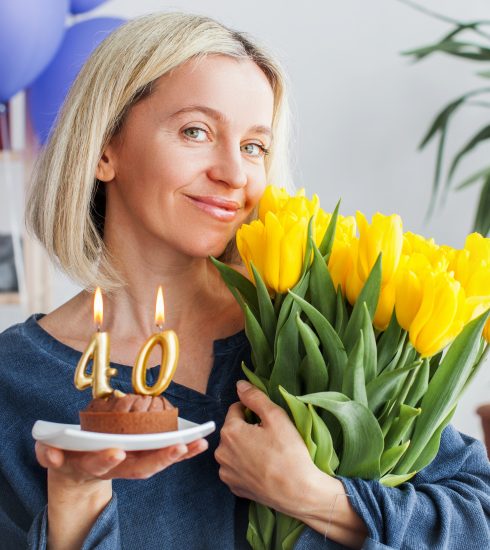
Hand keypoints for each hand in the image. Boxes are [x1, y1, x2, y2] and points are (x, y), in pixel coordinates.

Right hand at [36, 438, 207, 484]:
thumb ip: (50, 453)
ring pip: (154, 464)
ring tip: (194, 444)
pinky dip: (182, 453)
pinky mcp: (142, 459)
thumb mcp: (55, 453)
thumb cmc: (70, 454)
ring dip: (176, 455)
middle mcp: (116, 466)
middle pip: (138, 468)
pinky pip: (163, 457)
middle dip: (158, 459)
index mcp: (95, 464)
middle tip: (176, 447)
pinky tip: (199, 444)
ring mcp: (130, 464)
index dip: (107, 459)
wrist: (76, 468)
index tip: (116, 452)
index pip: (101, 464)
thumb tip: (53, 452)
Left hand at [215, 380, 327, 517]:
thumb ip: (255, 397)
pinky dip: (246, 465)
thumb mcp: (276, 417)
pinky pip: (237, 468)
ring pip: (234, 449)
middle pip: (234, 430)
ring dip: (246, 447)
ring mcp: (226, 472)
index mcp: (230, 432)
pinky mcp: (234, 487)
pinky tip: (263, 468)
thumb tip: (240, 385)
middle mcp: (221, 452)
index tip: (267, 420)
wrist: (298, 492)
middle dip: (248, 429)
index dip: (253, 411)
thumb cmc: (288, 453)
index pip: (236, 409)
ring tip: (267, 454)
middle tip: (270, 437)